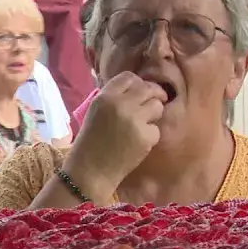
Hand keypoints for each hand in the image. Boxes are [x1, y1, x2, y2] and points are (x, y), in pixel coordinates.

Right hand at [63, 72, 167, 197]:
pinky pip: (156, 129)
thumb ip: (113, 98)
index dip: (138, 83)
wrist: (90, 171)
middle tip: (157, 101)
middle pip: (148, 88)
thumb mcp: (95, 112)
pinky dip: (150, 136)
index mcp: (105, 97)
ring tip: (143, 125)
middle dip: (155, 94)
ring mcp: (135, 120)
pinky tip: (138, 143)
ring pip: (157, 106)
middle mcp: (121, 104)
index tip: (142, 91)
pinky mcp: (145, 136)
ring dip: (154, 114)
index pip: (129, 77)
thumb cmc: (90, 143)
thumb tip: (136, 89)